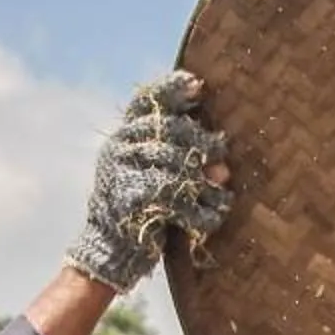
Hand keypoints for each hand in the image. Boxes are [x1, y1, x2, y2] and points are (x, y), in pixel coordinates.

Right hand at [63, 72, 232, 292]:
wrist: (112, 249)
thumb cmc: (145, 210)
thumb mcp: (160, 179)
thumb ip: (183, 162)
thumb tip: (222, 167)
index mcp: (125, 137)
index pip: (146, 103)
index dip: (170, 90)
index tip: (197, 85)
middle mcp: (120, 148)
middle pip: (169, 129)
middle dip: (200, 139)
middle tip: (221, 149)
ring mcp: (121, 171)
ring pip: (176, 162)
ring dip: (204, 178)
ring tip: (222, 188)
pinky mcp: (130, 197)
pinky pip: (175, 195)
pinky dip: (198, 209)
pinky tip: (211, 217)